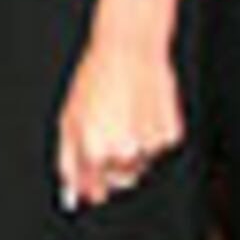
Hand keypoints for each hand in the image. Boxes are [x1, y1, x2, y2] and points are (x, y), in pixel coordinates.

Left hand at [53, 34, 182, 210]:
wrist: (129, 50)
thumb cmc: (96, 79)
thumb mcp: (69, 118)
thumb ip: (69, 158)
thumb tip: (72, 189)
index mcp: (95, 151)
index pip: (94, 189)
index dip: (90, 187)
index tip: (91, 186)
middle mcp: (124, 153)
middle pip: (120, 180)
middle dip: (113, 166)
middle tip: (109, 135)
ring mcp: (150, 146)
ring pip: (141, 163)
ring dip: (133, 148)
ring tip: (125, 114)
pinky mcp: (171, 135)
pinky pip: (159, 146)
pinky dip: (151, 133)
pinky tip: (143, 107)